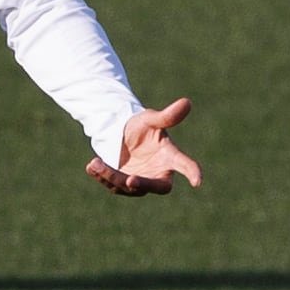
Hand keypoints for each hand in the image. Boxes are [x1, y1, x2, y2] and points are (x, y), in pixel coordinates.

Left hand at [86, 97, 201, 196]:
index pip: (185, 165)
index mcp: (170, 156)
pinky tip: (92, 166)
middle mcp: (158, 173)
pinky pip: (113, 185)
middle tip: (129, 179)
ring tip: (96, 163)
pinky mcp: (123, 185)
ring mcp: (141, 182)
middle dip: (143, 184)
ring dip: (112, 176)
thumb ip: (168, 116)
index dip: (192, 172)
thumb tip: (187, 102)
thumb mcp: (151, 119)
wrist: (122, 134)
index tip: (198, 181)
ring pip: (128, 186)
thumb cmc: (142, 125)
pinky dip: (102, 176)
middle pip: (157, 186)